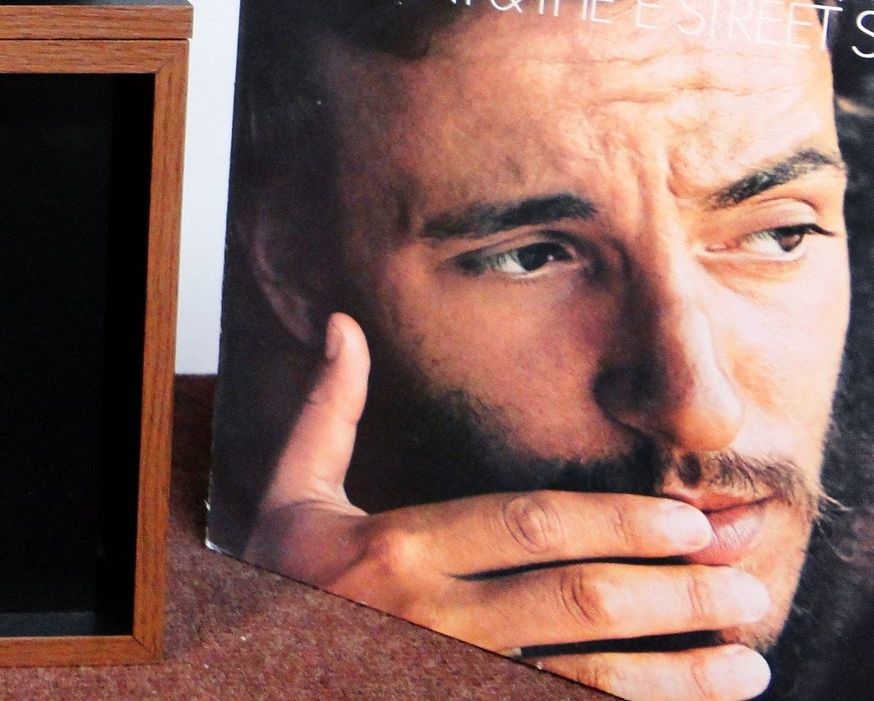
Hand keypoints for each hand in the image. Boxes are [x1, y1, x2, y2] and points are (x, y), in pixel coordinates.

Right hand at [242, 313, 773, 700]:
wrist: (246, 674)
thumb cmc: (276, 580)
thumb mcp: (291, 493)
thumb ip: (329, 411)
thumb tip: (345, 324)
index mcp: (395, 547)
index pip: (526, 525)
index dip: (615, 521)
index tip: (684, 519)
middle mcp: (431, 615)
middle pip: (574, 600)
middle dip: (672, 592)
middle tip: (743, 586)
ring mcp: (449, 675)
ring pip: (585, 678)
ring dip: (675, 673)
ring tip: (744, 663)